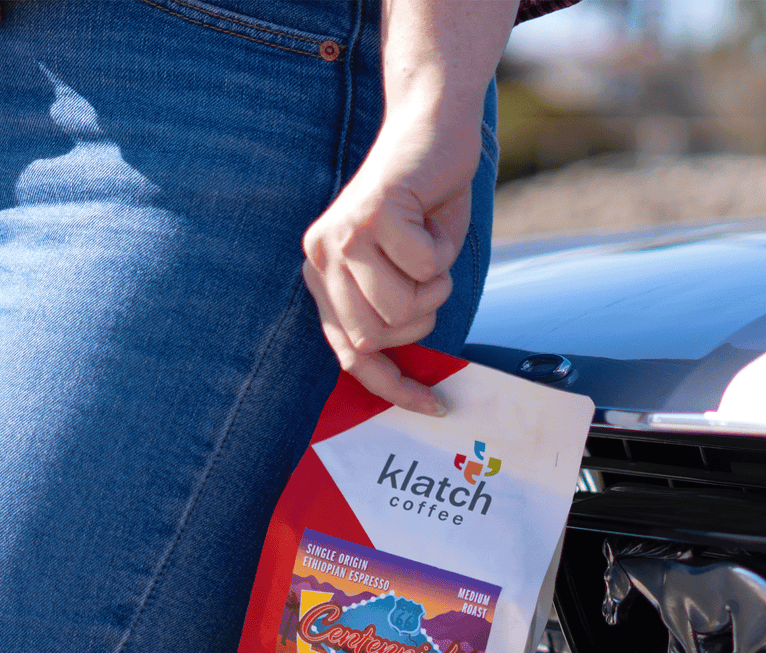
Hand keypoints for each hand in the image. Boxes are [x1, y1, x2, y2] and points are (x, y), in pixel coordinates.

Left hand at [302, 106, 481, 414]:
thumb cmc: (425, 208)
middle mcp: (322, 258)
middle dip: (420, 318)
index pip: (351, 355)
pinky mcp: (373, 214)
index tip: (433, 406)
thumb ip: (393, 316)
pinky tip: (430, 221)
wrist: (432, 133)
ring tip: (429, 249)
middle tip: (430, 280)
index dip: (392, 387)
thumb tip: (407, 383)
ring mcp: (343, 235)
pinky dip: (443, 252)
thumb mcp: (405, 274)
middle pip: (379, 337)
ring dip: (434, 286)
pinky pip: (426, 268)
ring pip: (402, 308)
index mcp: (325, 278)